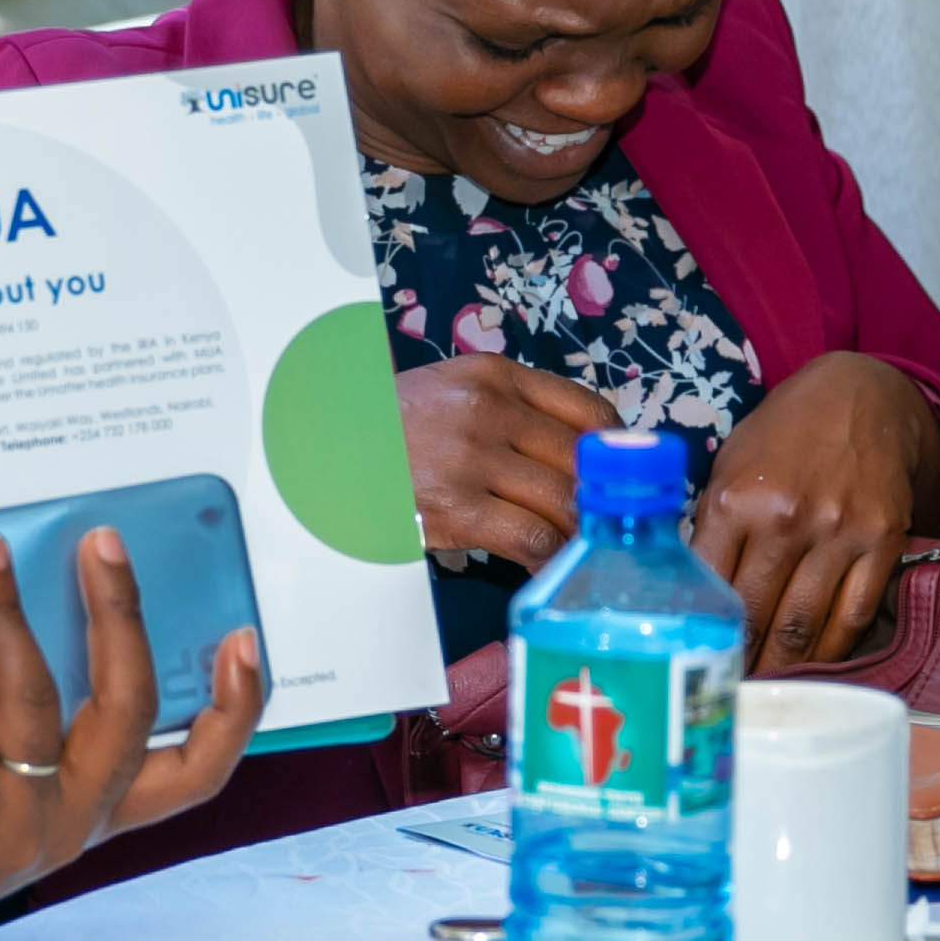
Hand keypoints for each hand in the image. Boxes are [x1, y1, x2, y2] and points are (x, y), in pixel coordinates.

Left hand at [0, 527, 267, 940]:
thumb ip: (19, 720)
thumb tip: (30, 601)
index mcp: (90, 811)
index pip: (194, 772)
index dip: (235, 710)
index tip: (246, 641)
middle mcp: (65, 821)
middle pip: (129, 710)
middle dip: (120, 615)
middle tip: (101, 546)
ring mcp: (12, 823)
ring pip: (38, 698)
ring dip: (12, 611)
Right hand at [397, 357, 619, 568]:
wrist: (320, 450)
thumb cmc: (388, 427)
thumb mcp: (449, 392)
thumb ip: (507, 408)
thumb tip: (577, 453)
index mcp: (493, 374)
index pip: (587, 408)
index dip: (616, 450)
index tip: (619, 475)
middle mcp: (489, 409)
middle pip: (582, 458)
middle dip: (604, 498)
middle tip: (610, 524)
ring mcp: (472, 458)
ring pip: (564, 500)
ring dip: (580, 532)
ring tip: (581, 550)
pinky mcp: (457, 507)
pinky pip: (531, 537)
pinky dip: (550, 557)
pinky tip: (550, 566)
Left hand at [688, 351, 939, 670]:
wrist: (863, 398)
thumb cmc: (783, 436)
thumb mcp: (730, 466)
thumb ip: (711, 527)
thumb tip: (687, 592)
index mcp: (736, 499)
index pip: (709, 586)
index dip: (700, 632)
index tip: (693, 660)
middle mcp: (786, 518)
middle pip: (756, 615)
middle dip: (738, 661)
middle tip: (725, 689)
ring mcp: (838, 533)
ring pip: (804, 627)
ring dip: (782, 668)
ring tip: (765, 690)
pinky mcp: (882, 543)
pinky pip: (854, 616)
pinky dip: (833, 650)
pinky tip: (815, 666)